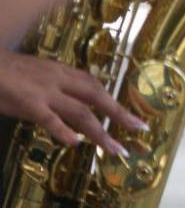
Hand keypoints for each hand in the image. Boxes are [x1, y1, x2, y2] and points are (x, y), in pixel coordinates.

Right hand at [0, 51, 146, 155]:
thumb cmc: (9, 70)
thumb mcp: (39, 73)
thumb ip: (56, 86)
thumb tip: (69, 100)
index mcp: (63, 72)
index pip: (94, 85)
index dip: (112, 99)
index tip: (127, 113)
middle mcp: (60, 80)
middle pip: (97, 96)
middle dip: (120, 114)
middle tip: (139, 128)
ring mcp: (47, 92)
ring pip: (80, 112)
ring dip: (100, 132)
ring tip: (115, 148)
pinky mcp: (29, 104)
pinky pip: (50, 119)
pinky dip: (63, 131)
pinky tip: (75, 143)